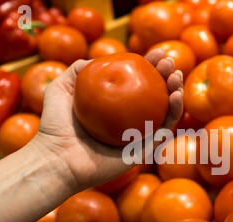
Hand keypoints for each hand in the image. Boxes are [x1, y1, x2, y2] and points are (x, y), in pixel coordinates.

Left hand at [33, 49, 183, 190]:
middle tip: (169, 62)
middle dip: (166, 77)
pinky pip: (164, 131)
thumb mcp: (60, 89)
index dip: (150, 68)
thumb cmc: (55, 127)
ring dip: (176, 92)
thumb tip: (94, 61)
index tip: (157, 53)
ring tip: (177, 75)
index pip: (137, 84)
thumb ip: (76, 72)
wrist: (57, 158)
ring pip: (165, 113)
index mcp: (113, 109)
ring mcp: (137, 138)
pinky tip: (176, 96)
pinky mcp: (143, 152)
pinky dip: (174, 113)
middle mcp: (128, 123)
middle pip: (155, 97)